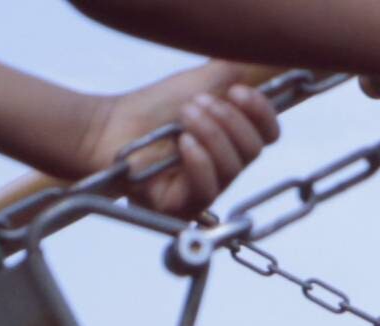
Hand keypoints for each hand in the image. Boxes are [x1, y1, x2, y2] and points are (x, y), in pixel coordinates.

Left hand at [89, 62, 281, 211]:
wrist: (110, 125)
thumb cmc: (153, 109)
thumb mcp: (201, 81)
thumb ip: (234, 72)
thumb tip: (264, 63)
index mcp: (234, 139)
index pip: (268, 134)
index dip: (261, 113)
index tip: (237, 91)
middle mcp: (225, 168)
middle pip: (254, 151)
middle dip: (228, 121)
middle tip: (195, 104)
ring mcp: (206, 190)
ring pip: (233, 169)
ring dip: (210, 134)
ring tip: (184, 116)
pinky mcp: (184, 207)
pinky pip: (208, 189)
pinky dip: (199, 161)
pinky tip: (183, 143)